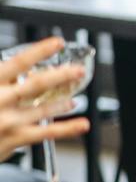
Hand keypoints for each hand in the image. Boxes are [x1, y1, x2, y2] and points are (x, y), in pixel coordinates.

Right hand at [0, 37, 89, 157]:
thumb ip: (4, 78)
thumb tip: (23, 69)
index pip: (17, 63)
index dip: (39, 52)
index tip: (57, 43)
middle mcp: (0, 100)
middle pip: (36, 85)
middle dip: (60, 76)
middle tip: (78, 70)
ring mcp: (8, 120)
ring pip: (44, 108)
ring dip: (62, 103)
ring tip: (74, 99)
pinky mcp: (14, 138)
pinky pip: (46, 133)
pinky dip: (68, 129)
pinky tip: (82, 124)